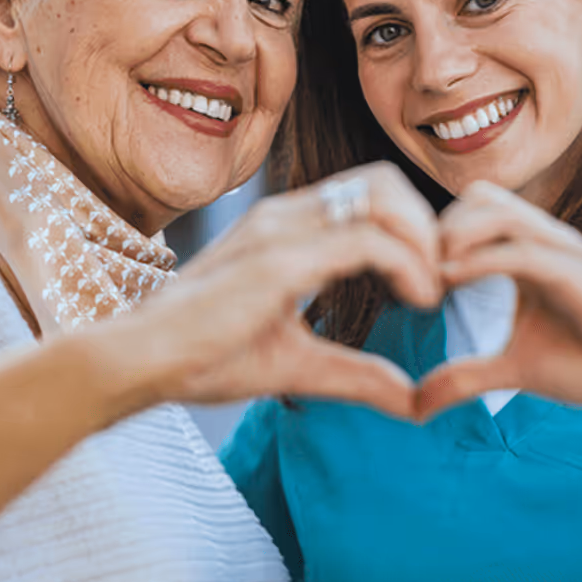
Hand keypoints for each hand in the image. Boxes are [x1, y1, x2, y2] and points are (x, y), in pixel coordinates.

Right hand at [121, 163, 441, 418]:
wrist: (141, 362)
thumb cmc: (204, 357)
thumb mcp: (297, 365)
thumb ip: (356, 374)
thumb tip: (413, 400)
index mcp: (286, 229)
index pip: (369, 195)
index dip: (413, 230)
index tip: (430, 283)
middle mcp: (285, 216)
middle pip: (383, 180)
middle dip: (426, 224)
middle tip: (439, 280)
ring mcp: (281, 231)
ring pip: (382, 197)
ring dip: (424, 240)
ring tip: (432, 290)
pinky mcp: (279, 260)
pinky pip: (366, 240)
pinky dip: (408, 264)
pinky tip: (418, 300)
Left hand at [416, 181, 581, 443]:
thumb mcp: (512, 370)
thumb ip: (464, 377)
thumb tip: (416, 406)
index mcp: (528, 252)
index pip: (473, 210)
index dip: (433, 233)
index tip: (406, 272)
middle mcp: (547, 241)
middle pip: (480, 197)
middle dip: (437, 227)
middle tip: (412, 272)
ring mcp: (567, 252)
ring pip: (499, 212)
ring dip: (454, 236)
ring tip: (428, 276)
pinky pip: (524, 251)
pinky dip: (481, 260)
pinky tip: (450, 281)